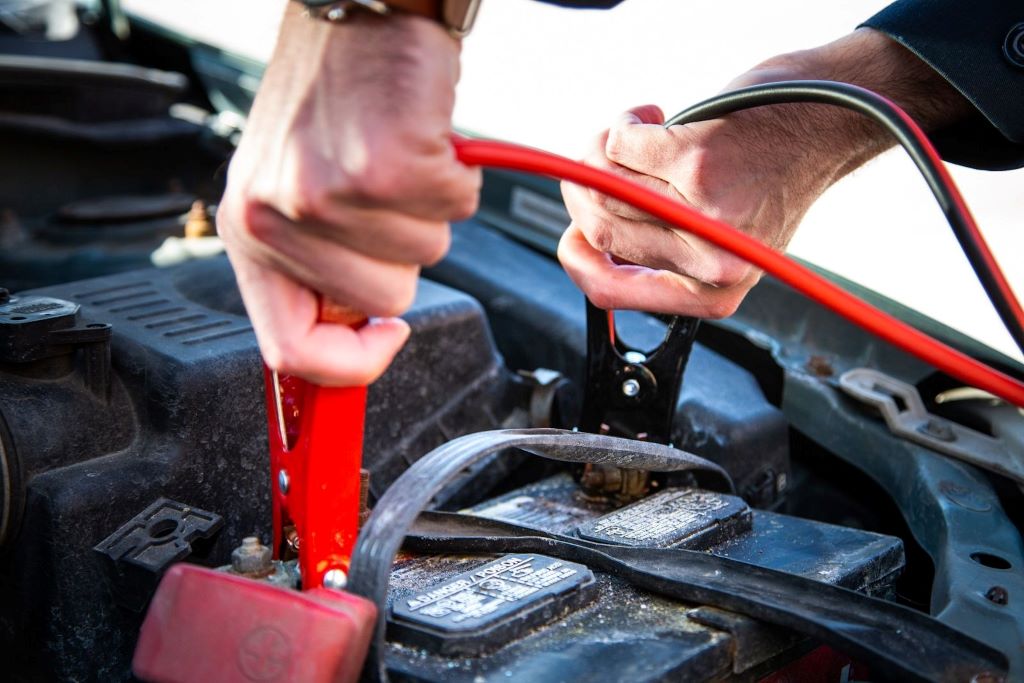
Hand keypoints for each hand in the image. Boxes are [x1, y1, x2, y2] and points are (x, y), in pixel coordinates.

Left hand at [218, 6, 479, 385]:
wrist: (359, 11)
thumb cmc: (330, 95)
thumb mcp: (294, 190)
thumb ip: (314, 269)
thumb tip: (359, 334)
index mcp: (251, 231)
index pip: (291, 351)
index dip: (351, 364)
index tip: (384, 338)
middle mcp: (278, 216)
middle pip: (385, 300)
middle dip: (402, 251)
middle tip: (381, 190)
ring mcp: (331, 194)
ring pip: (427, 256)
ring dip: (429, 207)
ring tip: (395, 153)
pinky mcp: (387, 165)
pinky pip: (456, 207)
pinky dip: (455, 173)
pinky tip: (419, 134)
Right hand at [558, 28, 970, 317]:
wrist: (822, 122)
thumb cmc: (768, 177)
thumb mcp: (722, 243)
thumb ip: (660, 254)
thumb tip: (580, 241)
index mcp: (710, 292)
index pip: (606, 290)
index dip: (577, 257)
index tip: (575, 232)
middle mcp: (708, 264)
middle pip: (597, 230)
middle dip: (586, 186)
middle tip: (604, 159)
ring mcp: (702, 217)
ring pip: (603, 186)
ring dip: (604, 149)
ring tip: (634, 133)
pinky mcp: (699, 167)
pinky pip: (621, 145)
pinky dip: (628, 123)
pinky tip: (653, 116)